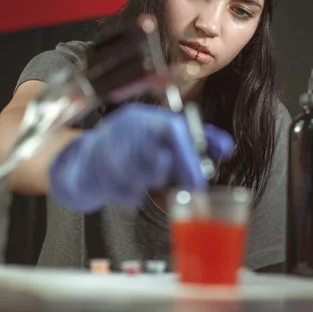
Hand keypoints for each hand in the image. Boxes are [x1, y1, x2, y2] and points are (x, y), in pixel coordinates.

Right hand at [48, 104, 234, 212]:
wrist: (85, 163)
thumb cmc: (130, 148)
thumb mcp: (161, 136)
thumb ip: (196, 139)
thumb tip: (227, 148)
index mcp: (141, 117)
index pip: (170, 127)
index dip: (189, 151)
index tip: (204, 172)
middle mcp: (122, 129)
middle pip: (153, 150)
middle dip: (176, 170)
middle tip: (194, 185)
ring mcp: (106, 152)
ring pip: (139, 172)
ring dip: (153, 181)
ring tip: (157, 182)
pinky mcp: (96, 175)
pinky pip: (125, 192)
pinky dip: (133, 196)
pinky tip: (132, 190)